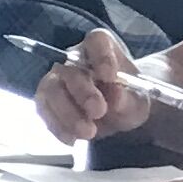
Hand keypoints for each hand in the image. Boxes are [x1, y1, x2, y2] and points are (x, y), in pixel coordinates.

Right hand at [34, 30, 152, 143]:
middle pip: (70, 69)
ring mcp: (56, 78)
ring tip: (88, 132)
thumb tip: (115, 98)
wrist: (117, 112)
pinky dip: (57, 127)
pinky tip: (72, 139)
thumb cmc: (129, 98)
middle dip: (82, 91)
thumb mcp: (138, 100)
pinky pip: (44, 111)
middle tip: (98, 111)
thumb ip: (128, 98)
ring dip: (67, 114)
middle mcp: (73, 58)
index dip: (101, 56)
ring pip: (51, 91)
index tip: (109, 76)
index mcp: (100, 47)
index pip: (97, 42)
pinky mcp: (46, 100)